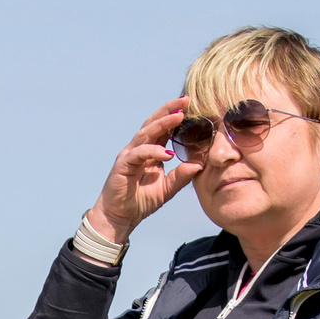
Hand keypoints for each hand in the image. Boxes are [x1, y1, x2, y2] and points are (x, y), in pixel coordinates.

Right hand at [88, 98, 204, 245]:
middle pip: (154, 123)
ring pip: (146, 133)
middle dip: (169, 110)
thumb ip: (181, 176)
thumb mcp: (167, 188)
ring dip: (163, 123)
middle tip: (185, 100)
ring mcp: (129, 155)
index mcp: (150, 151)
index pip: (163, 128)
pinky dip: (153, 151)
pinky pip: (139, 153)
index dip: (175, 116)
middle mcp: (139, 149)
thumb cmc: (140, 201)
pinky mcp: (122, 165)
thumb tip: (199, 165)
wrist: (120, 217)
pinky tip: (167, 153)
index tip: (191, 105)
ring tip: (178, 117)